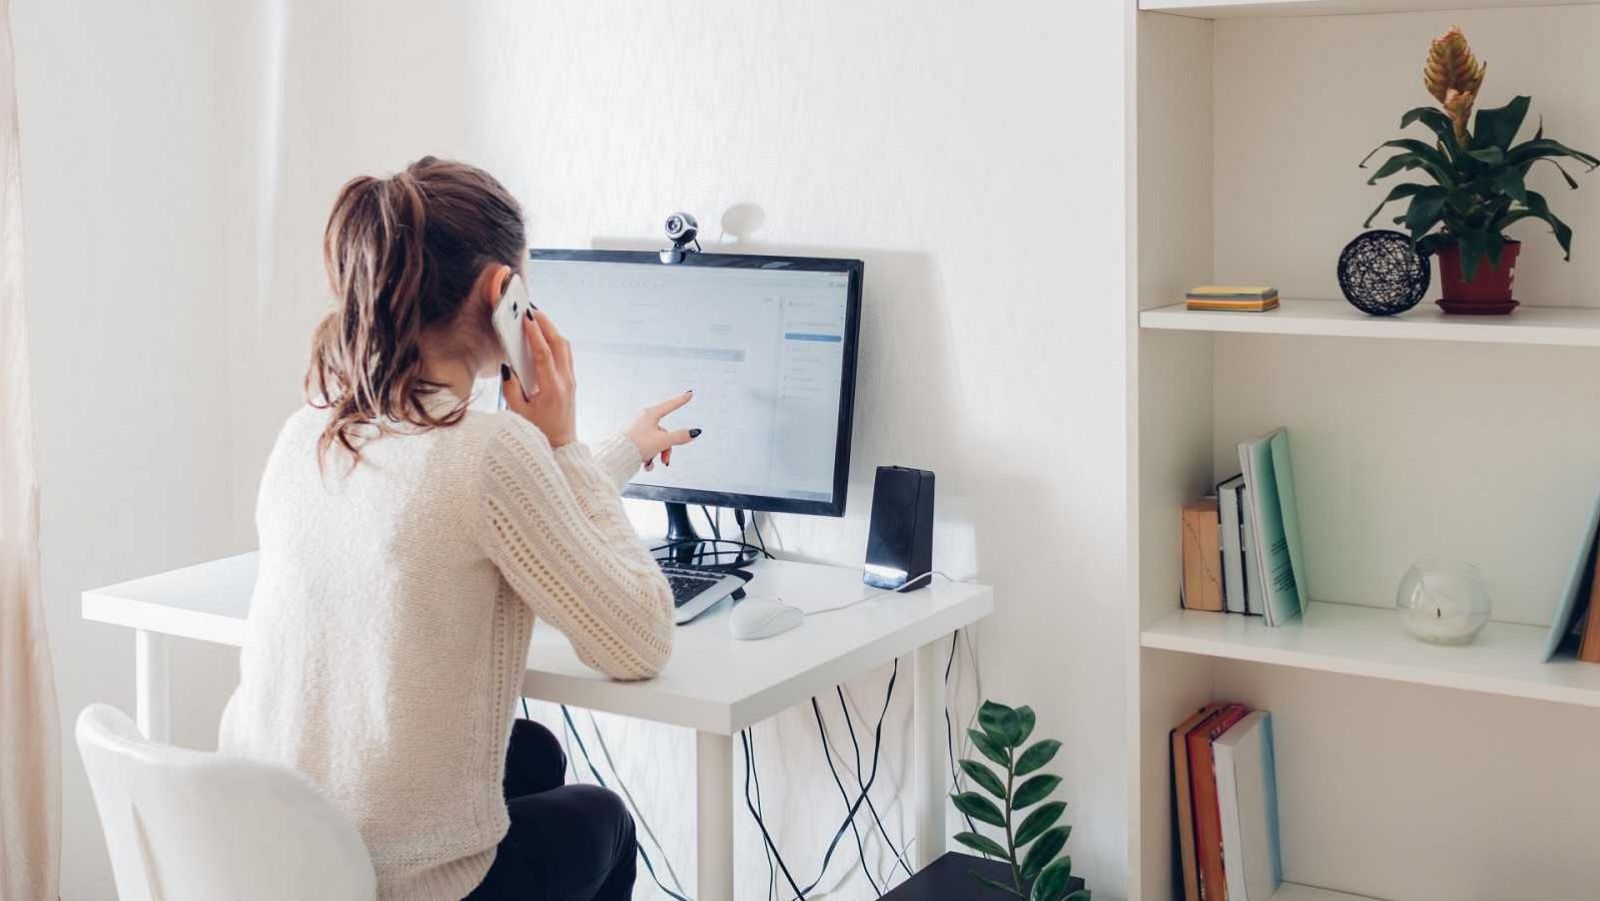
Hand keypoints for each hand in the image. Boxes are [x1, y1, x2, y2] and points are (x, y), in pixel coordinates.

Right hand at [502, 310, 576, 447]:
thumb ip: (510, 388)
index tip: (527, 318)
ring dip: (553, 332)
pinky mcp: (571, 382)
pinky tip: (545, 338)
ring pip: (565, 348)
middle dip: (547, 325)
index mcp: (552, 388)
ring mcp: (571, 381)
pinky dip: (556, 343)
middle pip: (559, 344)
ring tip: (538, 320)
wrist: (561, 446)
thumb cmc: (537, 431)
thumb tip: (507, 366)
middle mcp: (565, 381)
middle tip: (533, 311)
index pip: (544, 353)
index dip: (535, 333)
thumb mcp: (518, 412)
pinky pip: (566, 356)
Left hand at [627, 391, 699, 470]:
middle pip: (665, 432)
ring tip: (652, 463)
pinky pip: (647, 448)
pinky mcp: (633, 440)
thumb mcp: (662, 441)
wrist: (617, 456)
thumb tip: (693, 432)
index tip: (689, 394)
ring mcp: (638, 430)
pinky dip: (649, 457)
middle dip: (667, 448)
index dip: (681, 400)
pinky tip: (646, 464)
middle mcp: (644, 420)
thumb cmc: (635, 444)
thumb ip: (679, 437)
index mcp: (650, 415)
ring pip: (656, 442)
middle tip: (665, 459)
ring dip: (657, 455)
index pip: (671, 405)